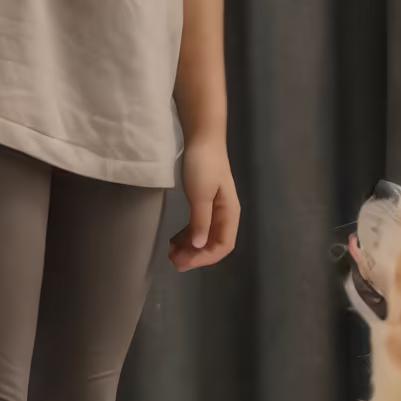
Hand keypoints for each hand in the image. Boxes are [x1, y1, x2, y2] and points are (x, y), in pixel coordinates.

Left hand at [170, 137, 239, 271]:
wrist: (202, 138)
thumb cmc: (203, 165)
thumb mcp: (200, 194)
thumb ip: (200, 221)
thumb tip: (198, 247)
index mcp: (229, 214)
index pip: (222, 246)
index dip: (204, 258)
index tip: (183, 261)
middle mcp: (226, 215)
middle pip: (214, 245)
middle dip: (195, 256)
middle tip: (173, 261)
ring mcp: (216, 210)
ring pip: (205, 237)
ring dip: (190, 248)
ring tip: (171, 253)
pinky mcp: (206, 203)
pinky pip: (199, 227)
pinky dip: (188, 236)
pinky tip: (176, 240)